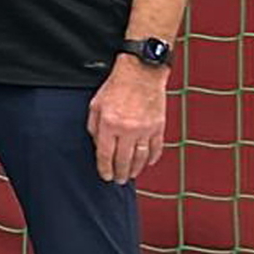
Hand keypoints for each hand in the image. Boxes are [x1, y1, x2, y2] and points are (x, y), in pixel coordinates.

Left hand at [87, 58, 168, 183]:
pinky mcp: (158, 126)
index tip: (105, 176)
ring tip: (130, 175)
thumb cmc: (116, 86)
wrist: (142, 72)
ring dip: (135, 169)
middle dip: (119, 173)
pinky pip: (156, 148)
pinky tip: (148, 163)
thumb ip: (94, 127)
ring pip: (140, 158)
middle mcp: (128, 129)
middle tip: (117, 181)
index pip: (105, 155)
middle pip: (123, 160)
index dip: (104, 169)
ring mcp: (145, 129)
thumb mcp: (95, 105)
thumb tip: (98, 146)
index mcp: (109, 124)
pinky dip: (152, 158)